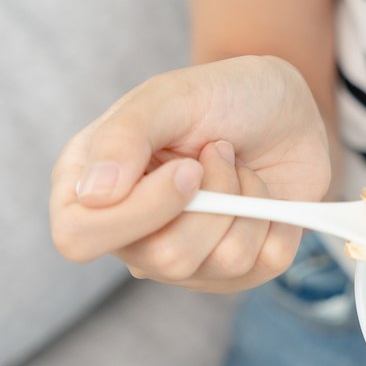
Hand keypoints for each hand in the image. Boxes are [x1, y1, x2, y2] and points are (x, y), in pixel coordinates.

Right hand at [50, 56, 330, 292]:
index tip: (187, 168)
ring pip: (225, 262)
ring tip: (239, 165)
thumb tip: (94, 195)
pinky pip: (266, 263)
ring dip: (247, 200)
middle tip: (220, 150)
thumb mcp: (170, 95)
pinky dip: (278, 217)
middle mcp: (135, 237)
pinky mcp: (241, 270)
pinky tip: (262, 191)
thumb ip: (123, 136)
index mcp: (92, 192)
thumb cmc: (221, 95)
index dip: (140, 211)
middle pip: (167, 259)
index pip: (81, 238)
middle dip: (213, 197)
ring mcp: (188, 259)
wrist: (285, 106)